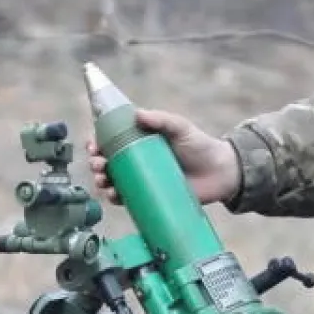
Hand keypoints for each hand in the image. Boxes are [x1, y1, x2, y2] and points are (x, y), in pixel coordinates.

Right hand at [86, 109, 241, 205]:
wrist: (220, 173)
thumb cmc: (200, 146)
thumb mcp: (180, 127)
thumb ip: (161, 120)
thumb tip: (137, 114)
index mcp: (140, 141)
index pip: (111, 140)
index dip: (97, 143)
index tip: (93, 146)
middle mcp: (137, 161)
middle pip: (107, 162)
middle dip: (96, 164)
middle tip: (99, 165)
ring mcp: (142, 180)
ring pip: (113, 181)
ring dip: (101, 181)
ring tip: (104, 181)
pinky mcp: (149, 198)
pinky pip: (127, 199)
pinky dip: (115, 199)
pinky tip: (113, 196)